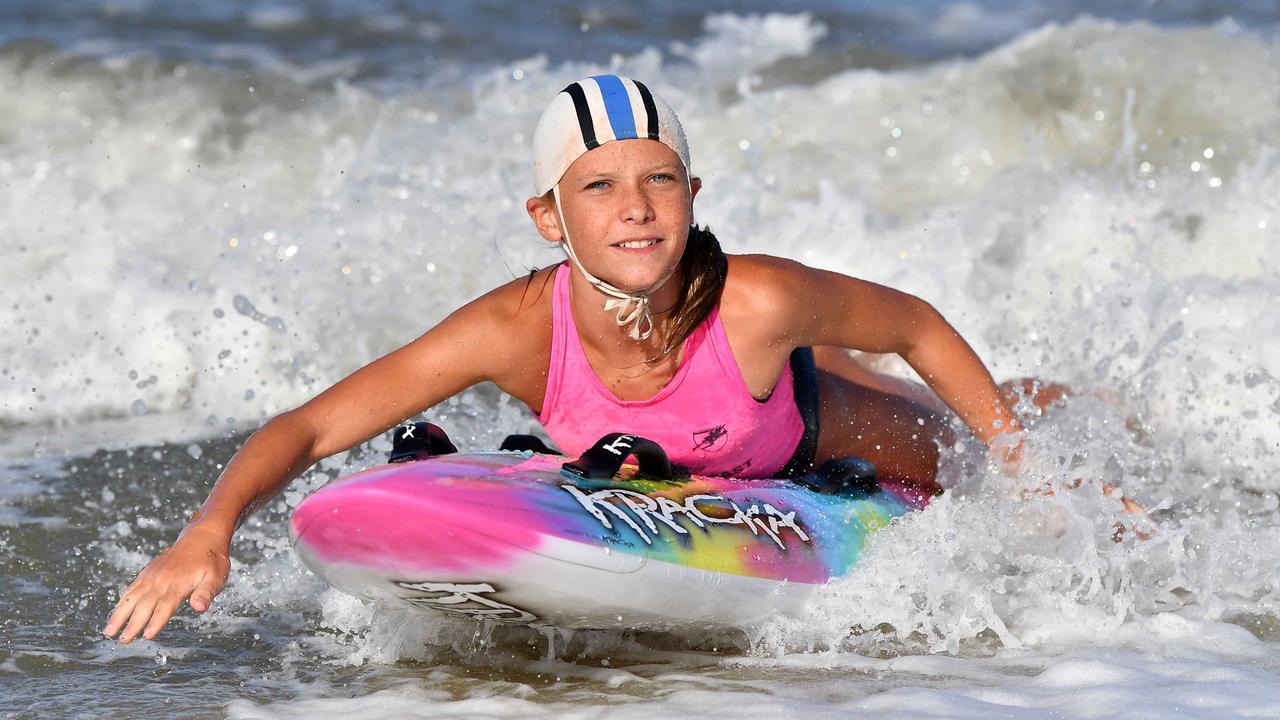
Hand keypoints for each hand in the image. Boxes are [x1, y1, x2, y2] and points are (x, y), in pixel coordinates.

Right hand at [102, 524, 231, 642]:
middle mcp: (161, 580)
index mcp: (178, 584)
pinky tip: (116, 614)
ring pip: (132, 597)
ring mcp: (152, 576)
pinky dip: (122, 601)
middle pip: (144, 605)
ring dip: (120, 615)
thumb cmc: (211, 561)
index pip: (165, 607)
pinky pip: (131, 588)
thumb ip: (206, 593)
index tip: (147, 636)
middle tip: (123, 641)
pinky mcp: (147, 572)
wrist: (202, 537)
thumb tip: (199, 607)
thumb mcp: (216, 577)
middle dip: (133, 624)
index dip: (156, 622)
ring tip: (109, 632)